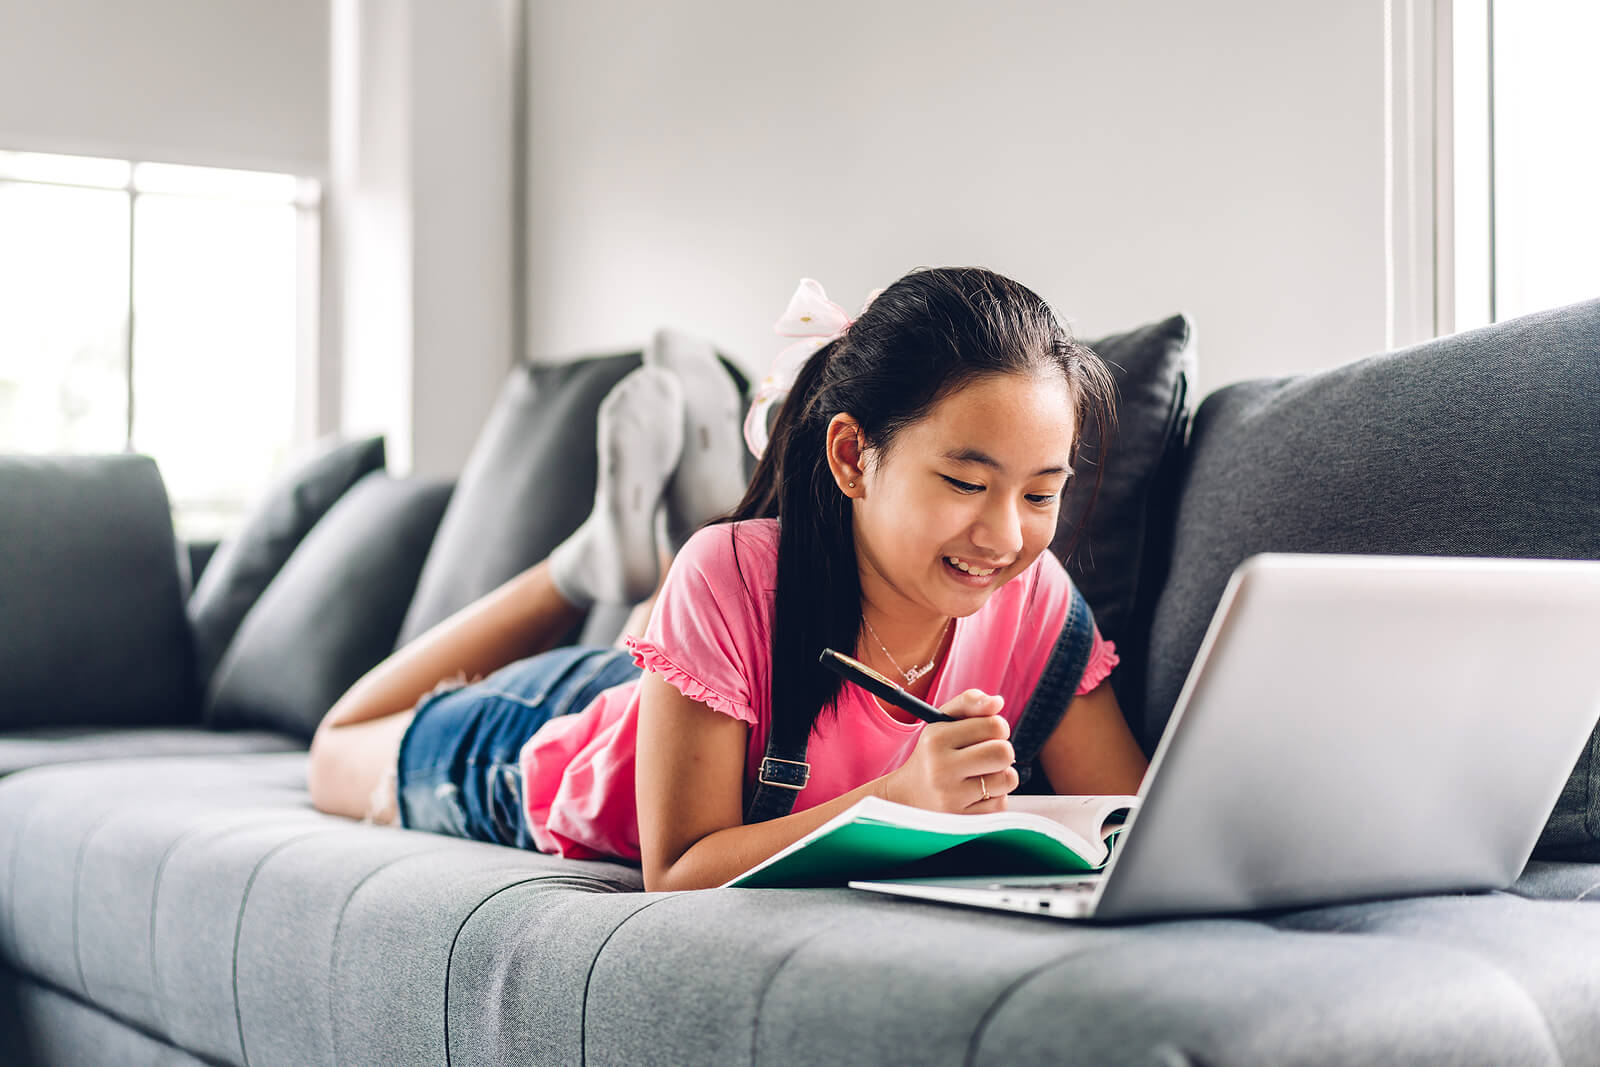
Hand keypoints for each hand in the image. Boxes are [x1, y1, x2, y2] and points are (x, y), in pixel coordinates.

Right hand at [881, 689, 1015, 812]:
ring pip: (1007, 779)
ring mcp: (951, 798)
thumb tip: (997, 702)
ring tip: (980, 775)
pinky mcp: (963, 820)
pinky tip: (975, 794)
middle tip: (989, 754)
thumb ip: (970, 703)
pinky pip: (1001, 803)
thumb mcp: (943, 723)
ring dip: (1001, 775)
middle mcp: (940, 769)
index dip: (998, 728)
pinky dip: (994, 797)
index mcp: (936, 739)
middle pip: (1004, 753)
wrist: (908, 797)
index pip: (994, 726)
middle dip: (1003, 751)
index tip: (988, 734)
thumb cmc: (934, 754)